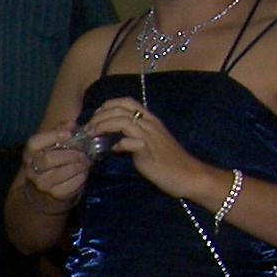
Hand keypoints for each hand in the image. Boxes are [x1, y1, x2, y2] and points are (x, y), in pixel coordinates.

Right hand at [17, 130, 91, 207]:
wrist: (48, 188)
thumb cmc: (53, 159)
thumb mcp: (54, 142)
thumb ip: (61, 130)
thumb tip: (72, 124)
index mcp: (30, 153)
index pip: (35, 143)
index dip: (52, 136)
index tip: (69, 134)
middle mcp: (32, 169)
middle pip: (48, 159)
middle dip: (69, 153)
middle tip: (83, 151)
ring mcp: (42, 184)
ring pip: (61, 173)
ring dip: (78, 165)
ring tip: (86, 160)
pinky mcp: (55, 195)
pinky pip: (71, 185)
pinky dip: (81, 176)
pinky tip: (84, 171)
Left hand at [79, 96, 209, 200]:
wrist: (188, 174)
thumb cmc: (169, 162)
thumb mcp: (150, 144)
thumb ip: (134, 137)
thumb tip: (114, 140)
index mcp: (150, 119)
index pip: (127, 102)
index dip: (108, 105)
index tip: (96, 116)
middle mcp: (150, 123)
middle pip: (120, 109)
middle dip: (99, 116)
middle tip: (88, 128)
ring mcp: (150, 136)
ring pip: (123, 121)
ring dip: (103, 126)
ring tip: (92, 135)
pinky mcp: (149, 151)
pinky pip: (130, 142)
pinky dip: (119, 144)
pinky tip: (114, 150)